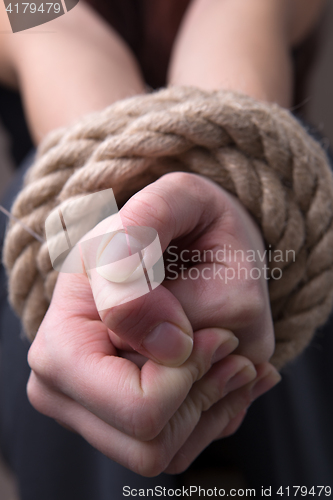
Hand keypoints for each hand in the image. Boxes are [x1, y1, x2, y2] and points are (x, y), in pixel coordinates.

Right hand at [27, 172, 279, 474]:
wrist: (188, 239)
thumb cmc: (180, 220)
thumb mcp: (171, 202)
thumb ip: (142, 249)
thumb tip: (164, 344)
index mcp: (63, 337)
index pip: (133, 403)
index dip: (188, 367)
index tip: (213, 326)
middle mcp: (67, 385)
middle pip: (148, 445)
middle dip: (202, 392)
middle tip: (228, 343)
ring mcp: (97, 408)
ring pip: (166, 454)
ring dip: (213, 403)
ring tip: (231, 354)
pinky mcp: (128, 420)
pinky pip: (181, 448)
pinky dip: (215, 412)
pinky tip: (224, 368)